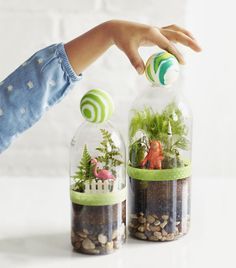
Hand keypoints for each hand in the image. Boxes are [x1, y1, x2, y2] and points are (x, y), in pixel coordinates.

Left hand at [65, 20, 200, 74]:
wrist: (118, 29)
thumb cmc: (122, 39)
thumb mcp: (128, 50)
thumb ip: (135, 60)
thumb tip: (142, 73)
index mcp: (152, 33)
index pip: (168, 44)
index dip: (177, 53)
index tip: (183, 63)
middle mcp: (157, 30)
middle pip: (177, 34)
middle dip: (190, 41)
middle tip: (200, 50)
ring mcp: (157, 30)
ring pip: (176, 31)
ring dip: (187, 36)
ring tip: (196, 44)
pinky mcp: (156, 32)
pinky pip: (170, 34)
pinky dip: (178, 38)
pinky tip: (182, 44)